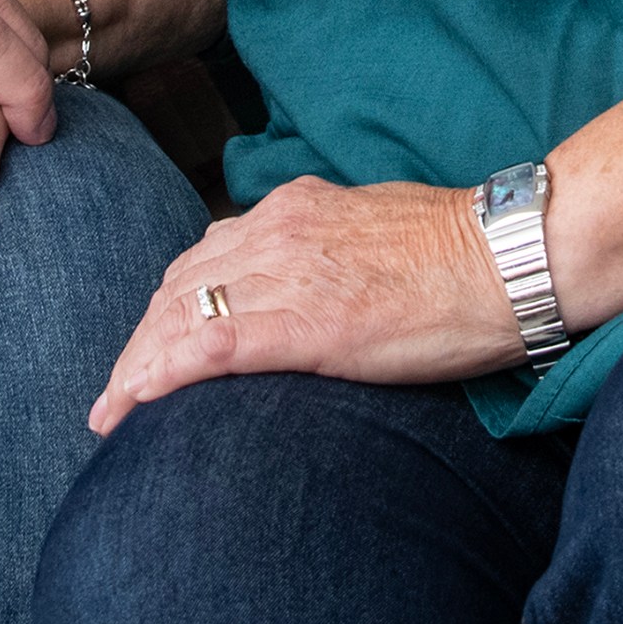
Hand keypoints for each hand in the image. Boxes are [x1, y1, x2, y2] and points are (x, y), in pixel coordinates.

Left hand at [88, 177, 527, 435]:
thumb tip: (305, 290)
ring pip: (182, 316)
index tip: (147, 349)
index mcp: (292, 211)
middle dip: (139, 344)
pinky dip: (165, 373)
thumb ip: (325, 254)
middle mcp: (276, 231)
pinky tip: (137, 403)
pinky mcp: (308, 322)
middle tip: (116, 395)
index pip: (202, 259)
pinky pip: (214, 344)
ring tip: (113, 412)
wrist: (509, 258)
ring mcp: (288, 273)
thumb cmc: (462, 255)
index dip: (165, 310)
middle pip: (178, 289)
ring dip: (138, 366)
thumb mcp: (373, 235)